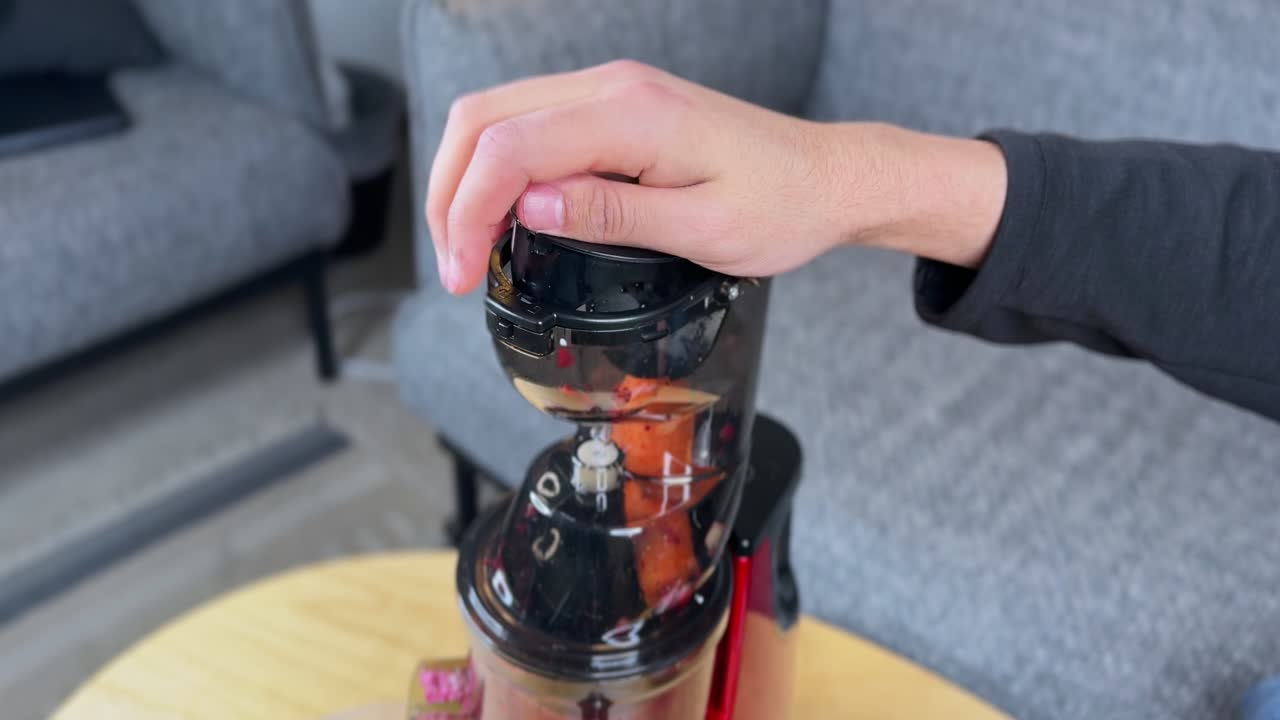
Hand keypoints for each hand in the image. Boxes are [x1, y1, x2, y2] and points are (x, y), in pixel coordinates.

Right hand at [427, 60, 1006, 294]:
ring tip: (467, 246)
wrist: (827, 177)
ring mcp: (612, 91)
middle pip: (485, 119)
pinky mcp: (615, 107)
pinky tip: (502, 215)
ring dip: (466, 179)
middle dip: (450, 193)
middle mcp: (614, 87)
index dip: (468, 211)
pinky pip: (530, 123)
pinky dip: (498, 168)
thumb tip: (530, 207)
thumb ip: (611, 215)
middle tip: (454, 265)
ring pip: (498, 117)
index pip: (512, 148)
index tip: (463, 270)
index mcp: (633, 115)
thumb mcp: (702, 230)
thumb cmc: (782, 205)